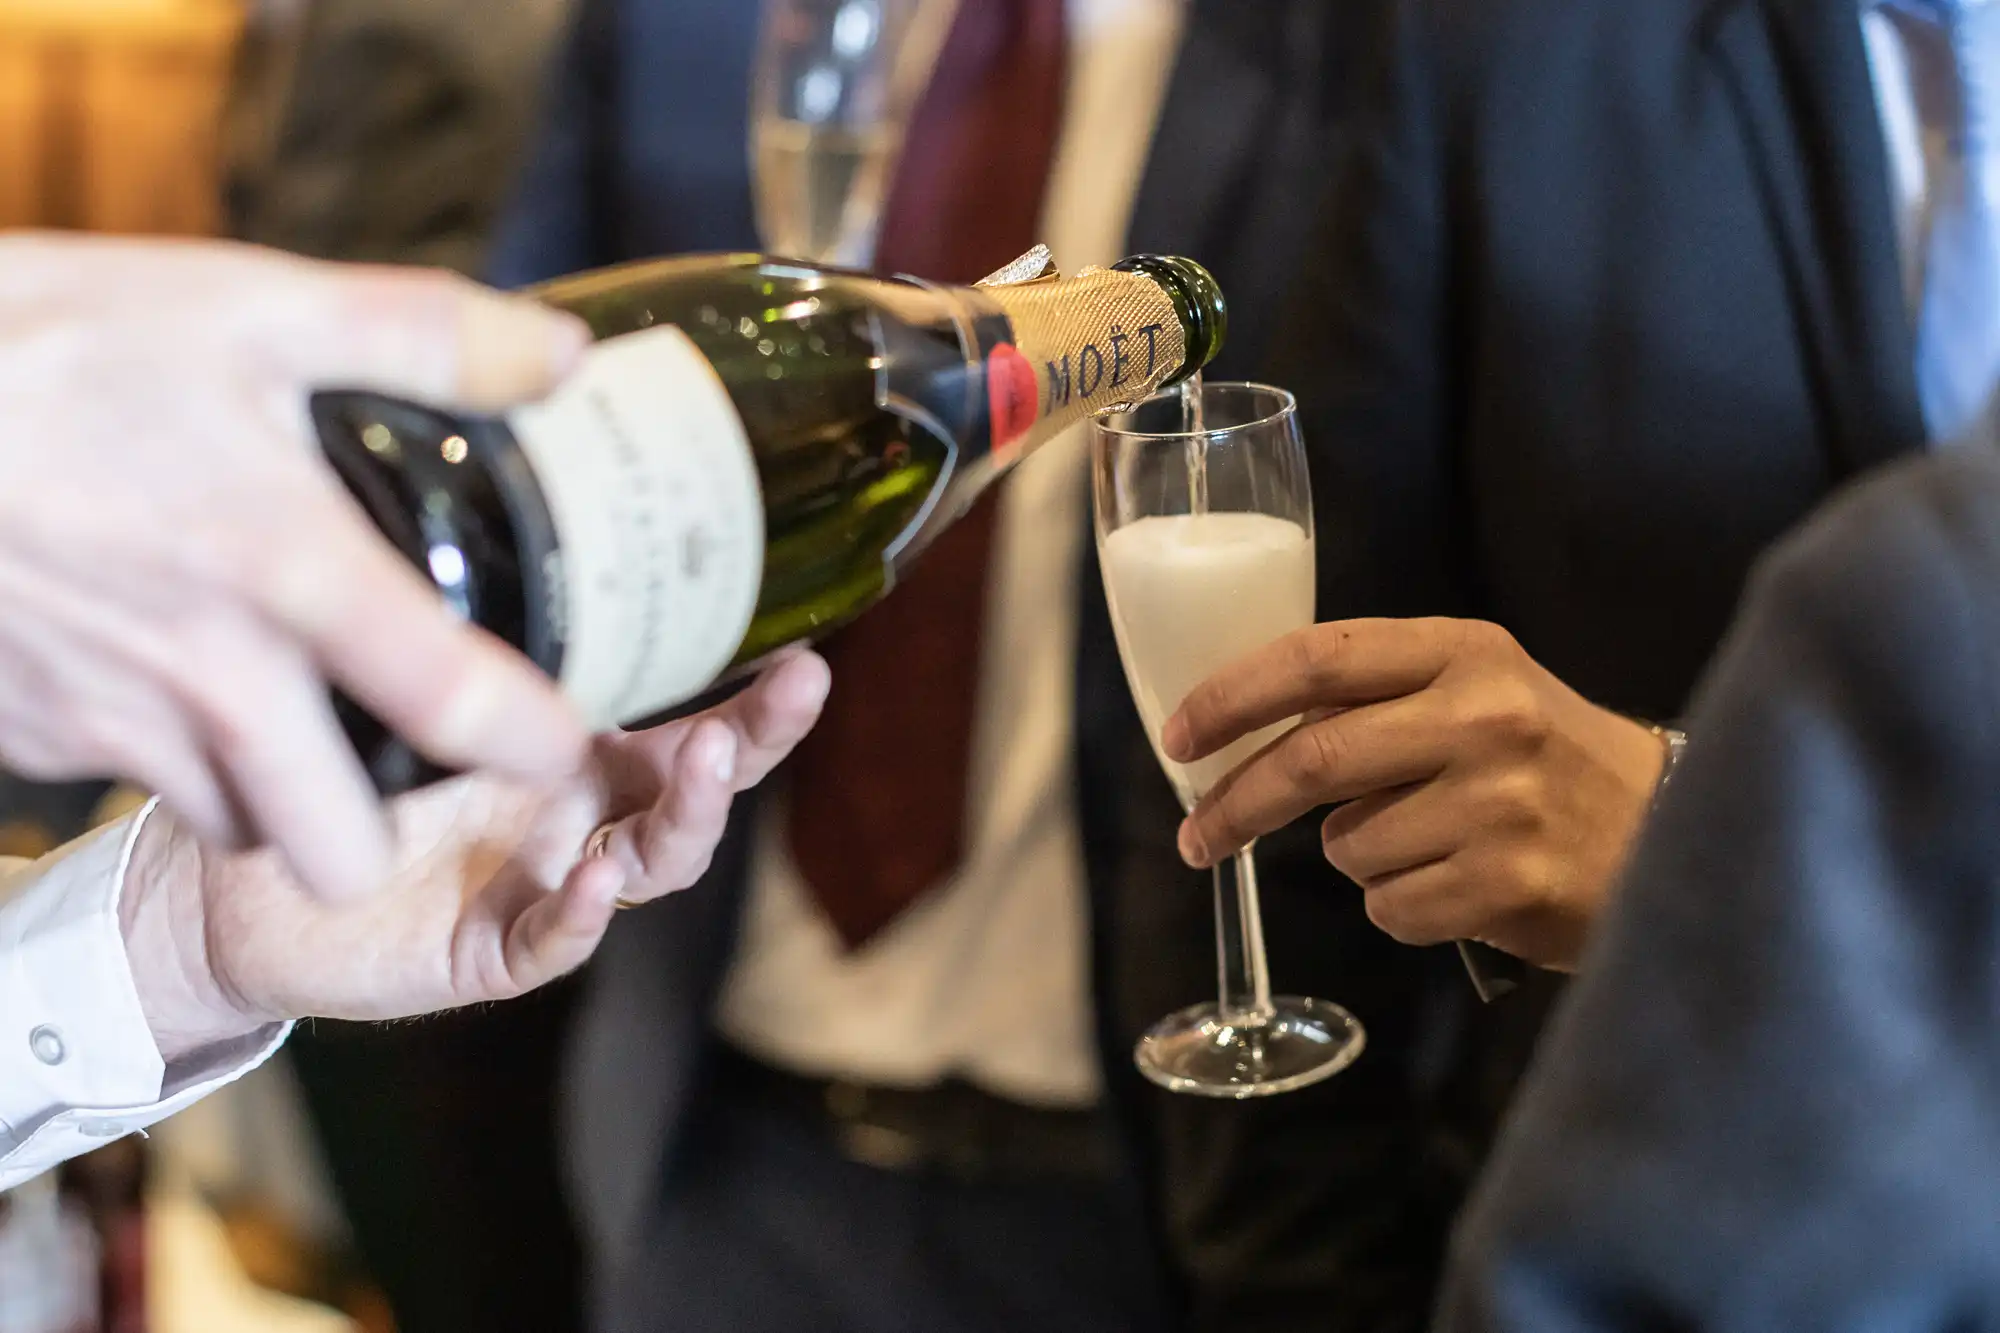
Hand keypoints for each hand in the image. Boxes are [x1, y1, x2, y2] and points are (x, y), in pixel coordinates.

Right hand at [0, 233, 593, 902]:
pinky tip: (173, 665)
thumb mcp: (253, 305)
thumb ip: (427, 336)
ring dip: (277, 794)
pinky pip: (133, 779)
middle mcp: (203, 672)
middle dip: (387, 829)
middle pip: (336, 852)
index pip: (446, 700)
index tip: (567, 744)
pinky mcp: (31, 733)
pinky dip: (170, 750)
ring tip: (295, 706)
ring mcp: (108, 716)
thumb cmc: (49, 343)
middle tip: (409, 758)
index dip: (533, 744)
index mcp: (283, 564)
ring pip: (235, 827)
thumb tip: (564, 356)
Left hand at [118, 651, 828, 1061]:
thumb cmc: (337, 766)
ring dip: (690, 814)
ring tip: (705, 766)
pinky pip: (551, 941)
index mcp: (579, 749)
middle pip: (698, 785)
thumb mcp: (409, 676)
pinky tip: (589, 881)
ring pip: (651, 862)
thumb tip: (508, 491)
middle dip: (757, 740)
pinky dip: (579, 916)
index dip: (758, 699)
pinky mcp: (490, 950)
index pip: (693, 719)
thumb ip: (469, 622)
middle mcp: (581, 814)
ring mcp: (547, 882)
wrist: (242, 887)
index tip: (808, 652)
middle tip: (797, 687)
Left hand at [1164, 619, 1664, 969]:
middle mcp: (1484, 716)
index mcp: (1464, 651)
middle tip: (1196, 837)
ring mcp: (1500, 803)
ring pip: (1349, 847)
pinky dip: (1401, 907)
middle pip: (1311, 761)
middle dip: (1235, 805)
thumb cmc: (1548, 760)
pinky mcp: (1510, 884)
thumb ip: (1377, 695)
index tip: (1177, 738)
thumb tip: (1239, 728)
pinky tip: (1459, 888)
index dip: (1230, 698)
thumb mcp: (1477, 689)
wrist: (1683, 829)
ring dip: (1356, 858)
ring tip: (1428, 847)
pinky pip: (1391, 908)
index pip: (1317, 658)